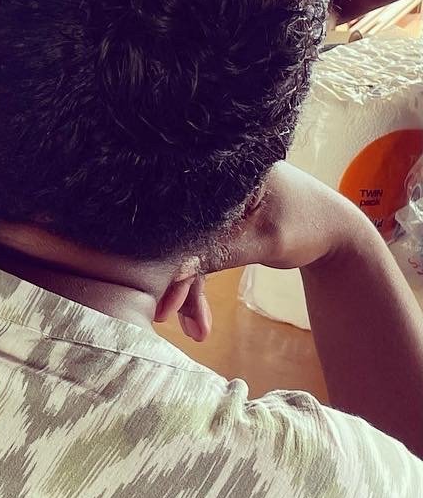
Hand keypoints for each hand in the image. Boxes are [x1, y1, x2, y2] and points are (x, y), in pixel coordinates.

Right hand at [165, 163, 370, 343]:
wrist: (336, 232)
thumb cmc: (309, 226)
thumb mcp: (265, 241)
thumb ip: (217, 253)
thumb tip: (171, 272)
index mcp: (222, 169)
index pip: (178, 208)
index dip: (165, 248)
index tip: (160, 289)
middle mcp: (207, 178)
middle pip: (177, 231)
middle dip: (174, 277)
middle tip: (165, 314)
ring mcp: (208, 201)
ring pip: (184, 247)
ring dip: (185, 288)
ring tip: (193, 328)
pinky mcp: (210, 221)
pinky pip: (195, 251)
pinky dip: (197, 283)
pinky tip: (197, 319)